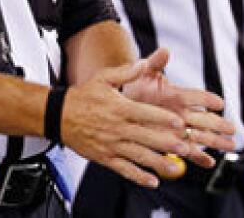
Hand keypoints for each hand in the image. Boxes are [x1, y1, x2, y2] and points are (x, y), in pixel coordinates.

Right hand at [62, 55, 192, 187]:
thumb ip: (126, 72)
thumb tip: (144, 63)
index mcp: (118, 107)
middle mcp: (116, 127)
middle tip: (185, 148)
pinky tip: (152, 181)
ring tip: (174, 167)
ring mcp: (110, 144)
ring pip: (137, 156)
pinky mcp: (104, 157)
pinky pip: (123, 169)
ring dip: (157, 163)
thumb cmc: (83, 96)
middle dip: (166, 144)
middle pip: (145, 137)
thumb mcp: (102, 78)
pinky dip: (138, 176)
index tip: (180, 123)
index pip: (145, 114)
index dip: (163, 118)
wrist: (57, 115)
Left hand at [121, 48, 236, 167]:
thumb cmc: (138, 85)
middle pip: (205, 119)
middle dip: (219, 124)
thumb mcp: (145, 73)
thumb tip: (165, 50)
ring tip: (230, 146)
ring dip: (215, 141)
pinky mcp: (174, 142)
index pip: (197, 96)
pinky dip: (199, 158)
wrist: (127, 103)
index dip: (207, 100)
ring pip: (202, 136)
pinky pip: (189, 152)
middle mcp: (184, 112)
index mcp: (178, 95)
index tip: (218, 103)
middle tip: (232, 128)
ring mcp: (180, 129)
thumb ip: (155, 63)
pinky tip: (209, 163)